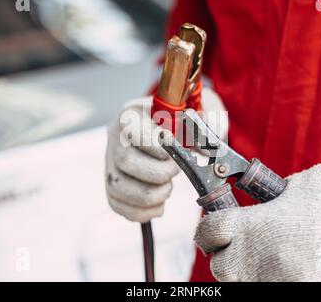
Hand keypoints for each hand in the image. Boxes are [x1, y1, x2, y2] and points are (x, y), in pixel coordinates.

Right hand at [105, 88, 227, 222]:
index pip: (134, 132)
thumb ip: (210, 120)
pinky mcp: (111, 184)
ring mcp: (110, 162)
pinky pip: (118, 205)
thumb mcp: (200, 109)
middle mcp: (114, 138)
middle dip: (158, 173)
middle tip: (176, 171)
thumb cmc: (183, 118)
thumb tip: (210, 142)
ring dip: (150, 196)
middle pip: (125, 161)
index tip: (177, 155)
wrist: (168, 124)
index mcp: (132, 115)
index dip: (159, 149)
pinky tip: (159, 204)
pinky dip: (142, 212)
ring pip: (118, 188)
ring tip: (167, 188)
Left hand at [195, 164, 320, 281]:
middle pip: (219, 264)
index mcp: (252, 226)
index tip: (213, 227)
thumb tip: (263, 192)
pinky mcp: (283, 294)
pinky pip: (260, 287)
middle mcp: (253, 259)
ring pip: (238, 281)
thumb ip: (275, 186)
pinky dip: (264, 279)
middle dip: (226, 253)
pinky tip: (282, 269)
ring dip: (244, 269)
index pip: (208, 230)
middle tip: (241, 244)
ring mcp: (267, 282)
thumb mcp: (305, 183)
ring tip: (264, 257)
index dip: (209, 228)